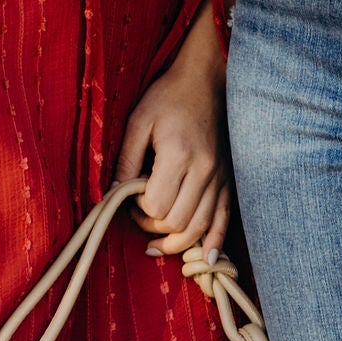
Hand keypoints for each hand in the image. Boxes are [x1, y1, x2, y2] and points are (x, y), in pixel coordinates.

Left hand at [114, 53, 230, 260]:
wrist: (207, 80)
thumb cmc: (168, 97)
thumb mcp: (139, 122)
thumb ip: (126, 160)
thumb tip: (112, 194)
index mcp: (179, 155)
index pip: (157, 207)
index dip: (139, 210)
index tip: (130, 197)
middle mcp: (205, 170)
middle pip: (178, 222)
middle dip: (154, 227)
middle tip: (139, 215)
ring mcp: (221, 176)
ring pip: (200, 226)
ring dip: (177, 243)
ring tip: (157, 247)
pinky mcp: (229, 179)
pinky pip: (224, 218)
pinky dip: (214, 242)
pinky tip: (205, 261)